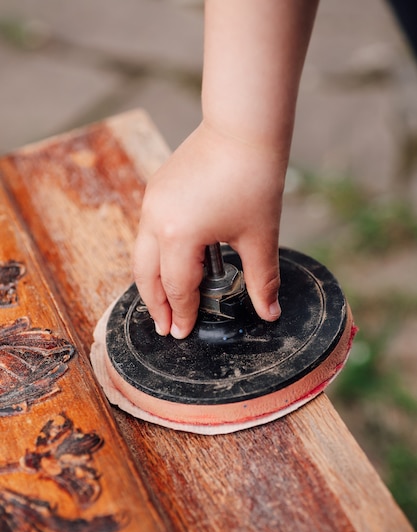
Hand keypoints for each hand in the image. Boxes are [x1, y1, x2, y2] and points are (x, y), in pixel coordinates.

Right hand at [133, 121, 283, 338]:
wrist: (243, 128)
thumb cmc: (254, 178)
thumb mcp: (259, 236)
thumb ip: (261, 280)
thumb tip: (270, 313)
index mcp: (180, 235)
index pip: (178, 287)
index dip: (183, 313)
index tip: (183, 333)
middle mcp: (156, 220)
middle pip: (146, 276)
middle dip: (156, 305)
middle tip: (166, 327)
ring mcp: (152, 202)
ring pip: (141, 254)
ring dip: (151, 281)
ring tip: (164, 302)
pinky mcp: (156, 189)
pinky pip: (147, 232)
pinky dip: (155, 256)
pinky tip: (170, 263)